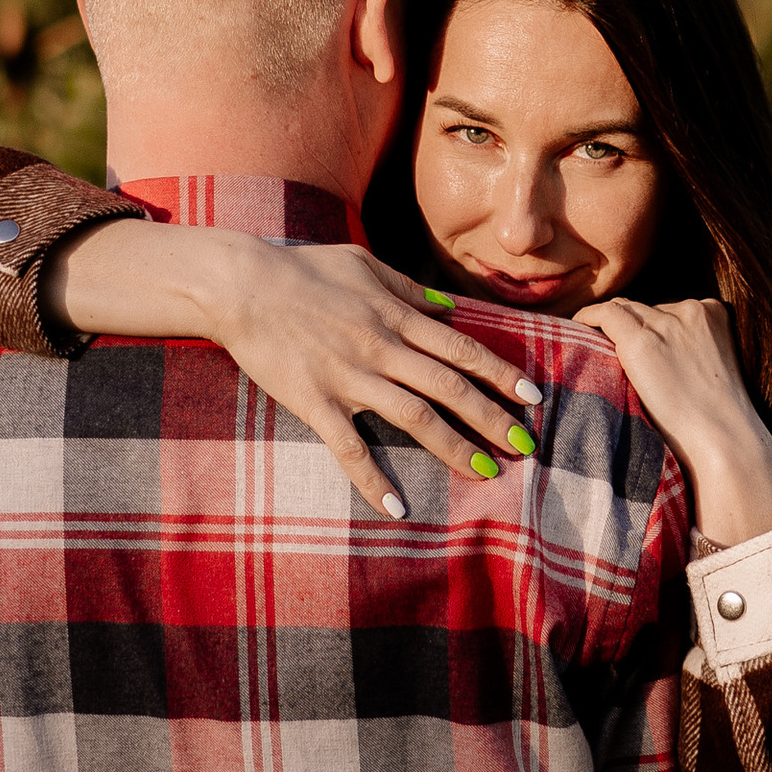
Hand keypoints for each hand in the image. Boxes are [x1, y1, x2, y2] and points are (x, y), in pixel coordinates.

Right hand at [208, 244, 548, 519]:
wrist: (240, 285)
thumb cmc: (301, 269)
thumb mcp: (362, 263)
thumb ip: (407, 289)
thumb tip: (448, 309)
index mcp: (394, 315)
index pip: (461, 348)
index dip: (500, 373)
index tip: (531, 396)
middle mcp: (381, 348)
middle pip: (450, 387)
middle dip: (492, 418)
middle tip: (526, 446)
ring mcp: (349, 377)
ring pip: (414, 418)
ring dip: (453, 447)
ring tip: (485, 473)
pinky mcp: (315, 402)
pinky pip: (350, 448)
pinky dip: (374, 480)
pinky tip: (398, 508)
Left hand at [571, 295, 771, 546]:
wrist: (723, 441)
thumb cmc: (718, 422)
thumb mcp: (712, 371)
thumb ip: (690, 351)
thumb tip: (657, 355)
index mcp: (714, 313)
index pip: (670, 308)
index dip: (650, 324)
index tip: (636, 340)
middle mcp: (691, 309)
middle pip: (646, 308)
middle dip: (630, 324)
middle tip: (609, 344)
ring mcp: (665, 324)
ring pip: (626, 310)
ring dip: (611, 326)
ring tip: (592, 341)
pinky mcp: (641, 342)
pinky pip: (606, 315)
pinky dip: (588, 317)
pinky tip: (577, 324)